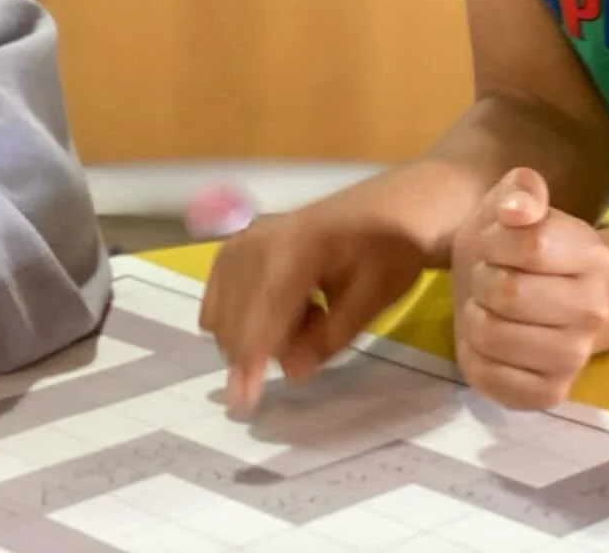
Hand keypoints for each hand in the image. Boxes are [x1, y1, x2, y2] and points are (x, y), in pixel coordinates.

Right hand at [200, 192, 425, 416]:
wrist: (390, 206)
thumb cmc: (389, 252)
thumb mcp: (373, 299)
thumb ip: (330, 338)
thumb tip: (290, 374)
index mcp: (297, 249)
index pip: (261, 315)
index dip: (250, 362)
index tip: (243, 402)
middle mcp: (259, 239)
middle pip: (234, 316)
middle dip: (259, 351)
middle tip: (311, 344)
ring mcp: (245, 237)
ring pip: (222, 309)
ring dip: (252, 334)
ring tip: (305, 316)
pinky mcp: (240, 242)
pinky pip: (218, 293)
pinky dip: (238, 317)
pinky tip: (278, 310)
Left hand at [451, 168, 608, 409]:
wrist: (519, 293)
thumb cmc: (508, 241)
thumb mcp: (508, 201)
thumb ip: (520, 189)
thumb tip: (517, 209)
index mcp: (593, 255)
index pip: (532, 245)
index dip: (495, 240)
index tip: (493, 241)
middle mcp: (596, 309)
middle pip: (509, 293)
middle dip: (483, 279)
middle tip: (488, 277)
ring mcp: (576, 356)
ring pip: (492, 335)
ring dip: (475, 317)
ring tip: (488, 308)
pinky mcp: (550, 393)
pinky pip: (491, 377)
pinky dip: (475, 356)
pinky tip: (488, 342)